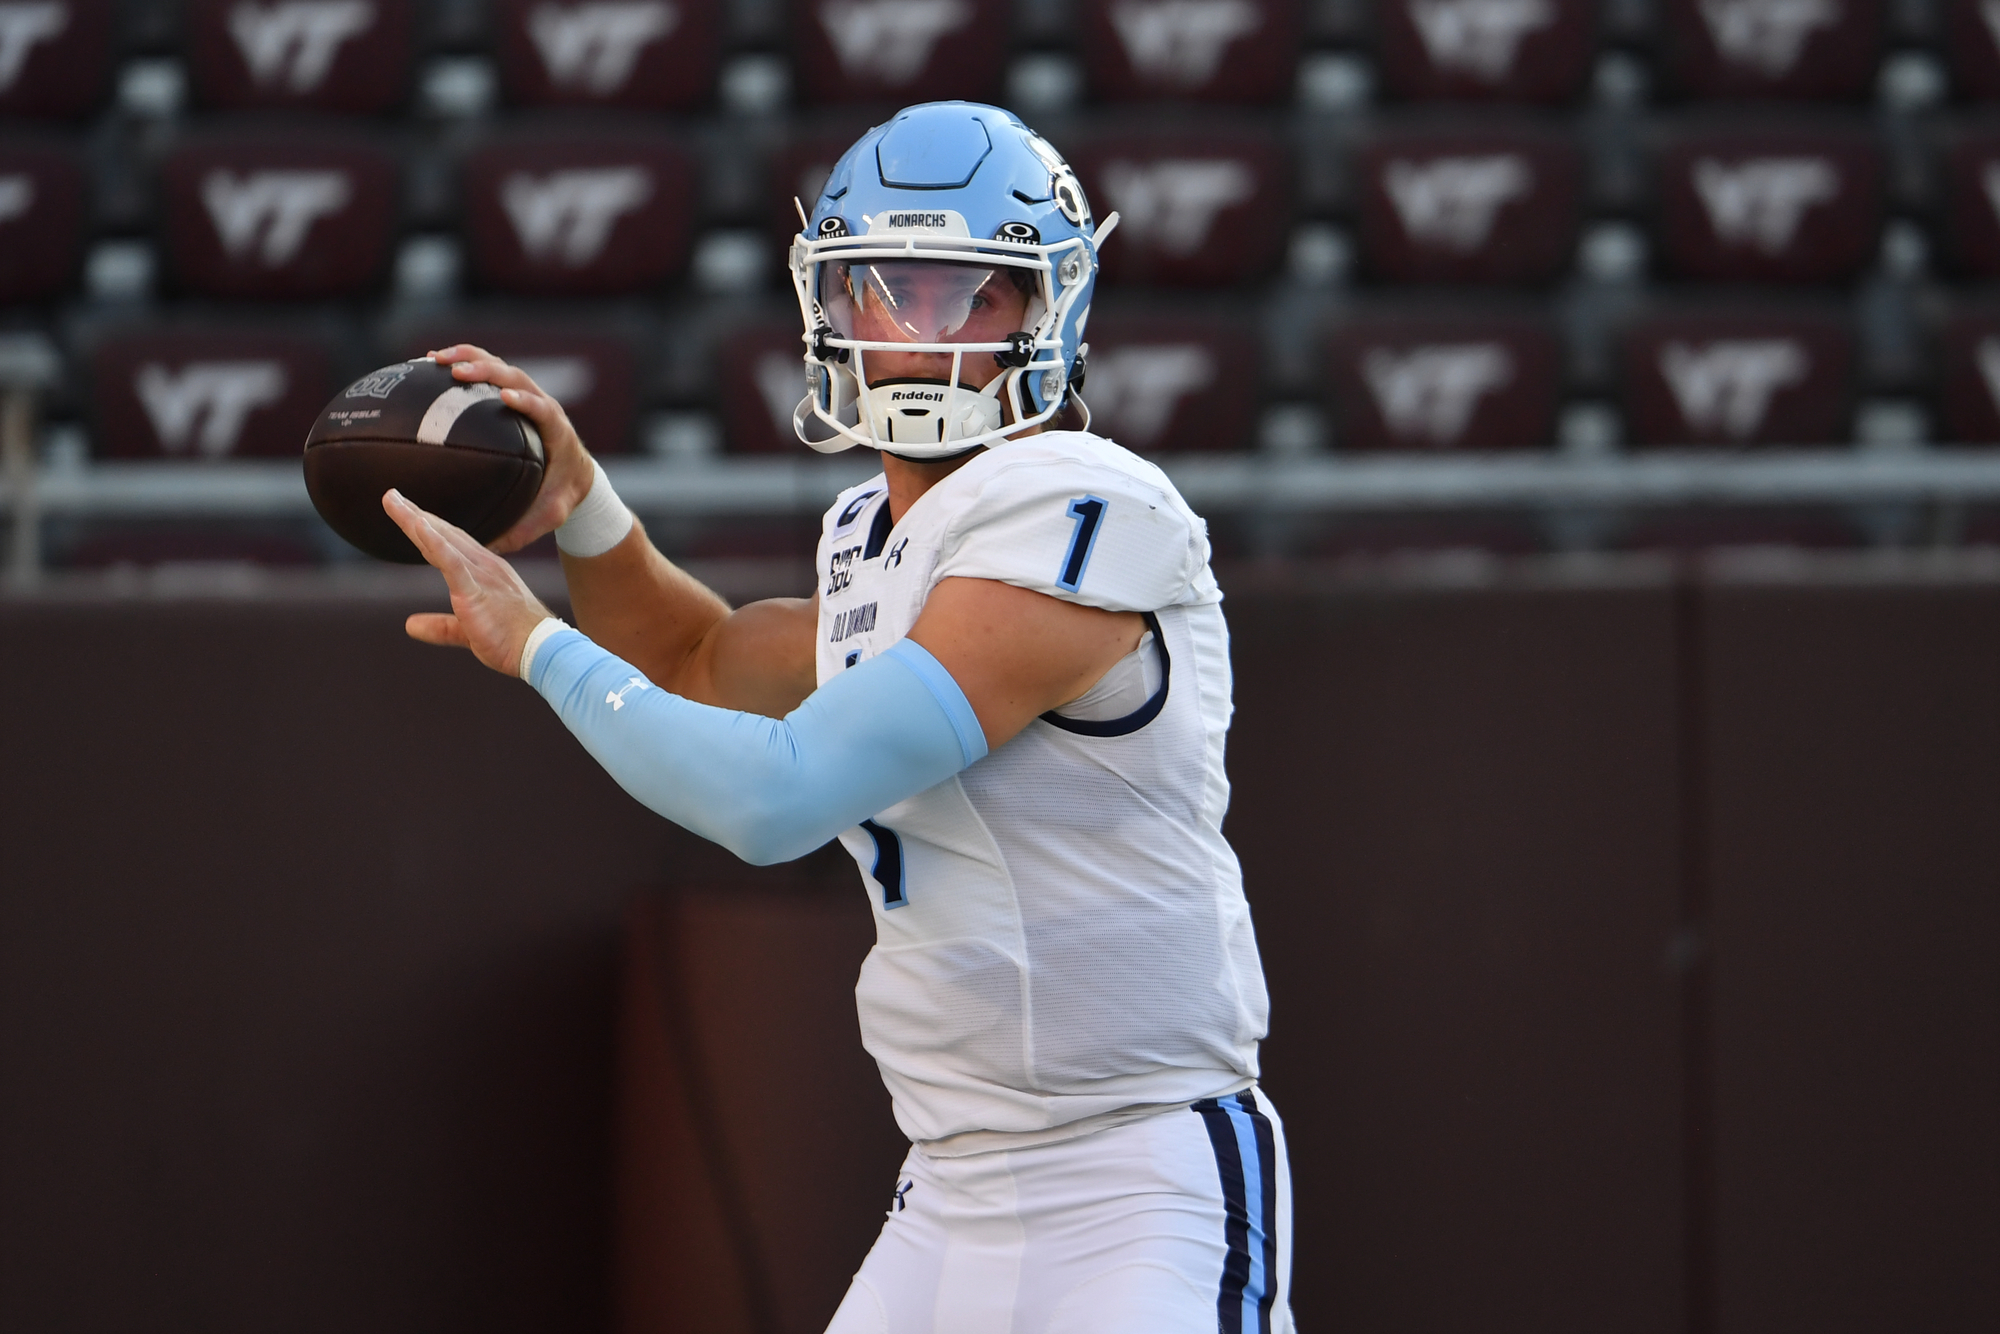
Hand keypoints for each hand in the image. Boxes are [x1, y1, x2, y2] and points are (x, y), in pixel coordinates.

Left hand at [385, 489, 553, 675]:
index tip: (409, 513)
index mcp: (486, 572)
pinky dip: (434, 541)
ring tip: (392, 500)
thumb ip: (440, 626)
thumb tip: (409, 625)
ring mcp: (480, 575)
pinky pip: (451, 561)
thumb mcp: (468, 632)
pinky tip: (417, 525)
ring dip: (415, 519)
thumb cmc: (514, 641)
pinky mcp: (474, 590)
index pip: (452, 544)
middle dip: (416, 514)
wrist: (541, 650)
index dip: (430, 528)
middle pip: (444, 534)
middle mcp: (484, 565)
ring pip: (442, 541)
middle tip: (392, 495)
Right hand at [427, 344, 592, 553]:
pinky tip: (428, 364)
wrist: (576, 474)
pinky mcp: (512, 392)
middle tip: (456, 372)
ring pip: (499, 366)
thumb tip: (490, 548)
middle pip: (516, 376)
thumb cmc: (562, 494)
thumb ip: (524, 531)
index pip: (543, 408)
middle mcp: (542, 405)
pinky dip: (462, 363)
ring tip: (434, 359)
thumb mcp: (549, 515)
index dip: (526, 400)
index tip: (505, 397)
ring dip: (469, 358)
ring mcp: (526, 395)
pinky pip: (486, 371)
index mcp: (555, 431)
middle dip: (487, 370)